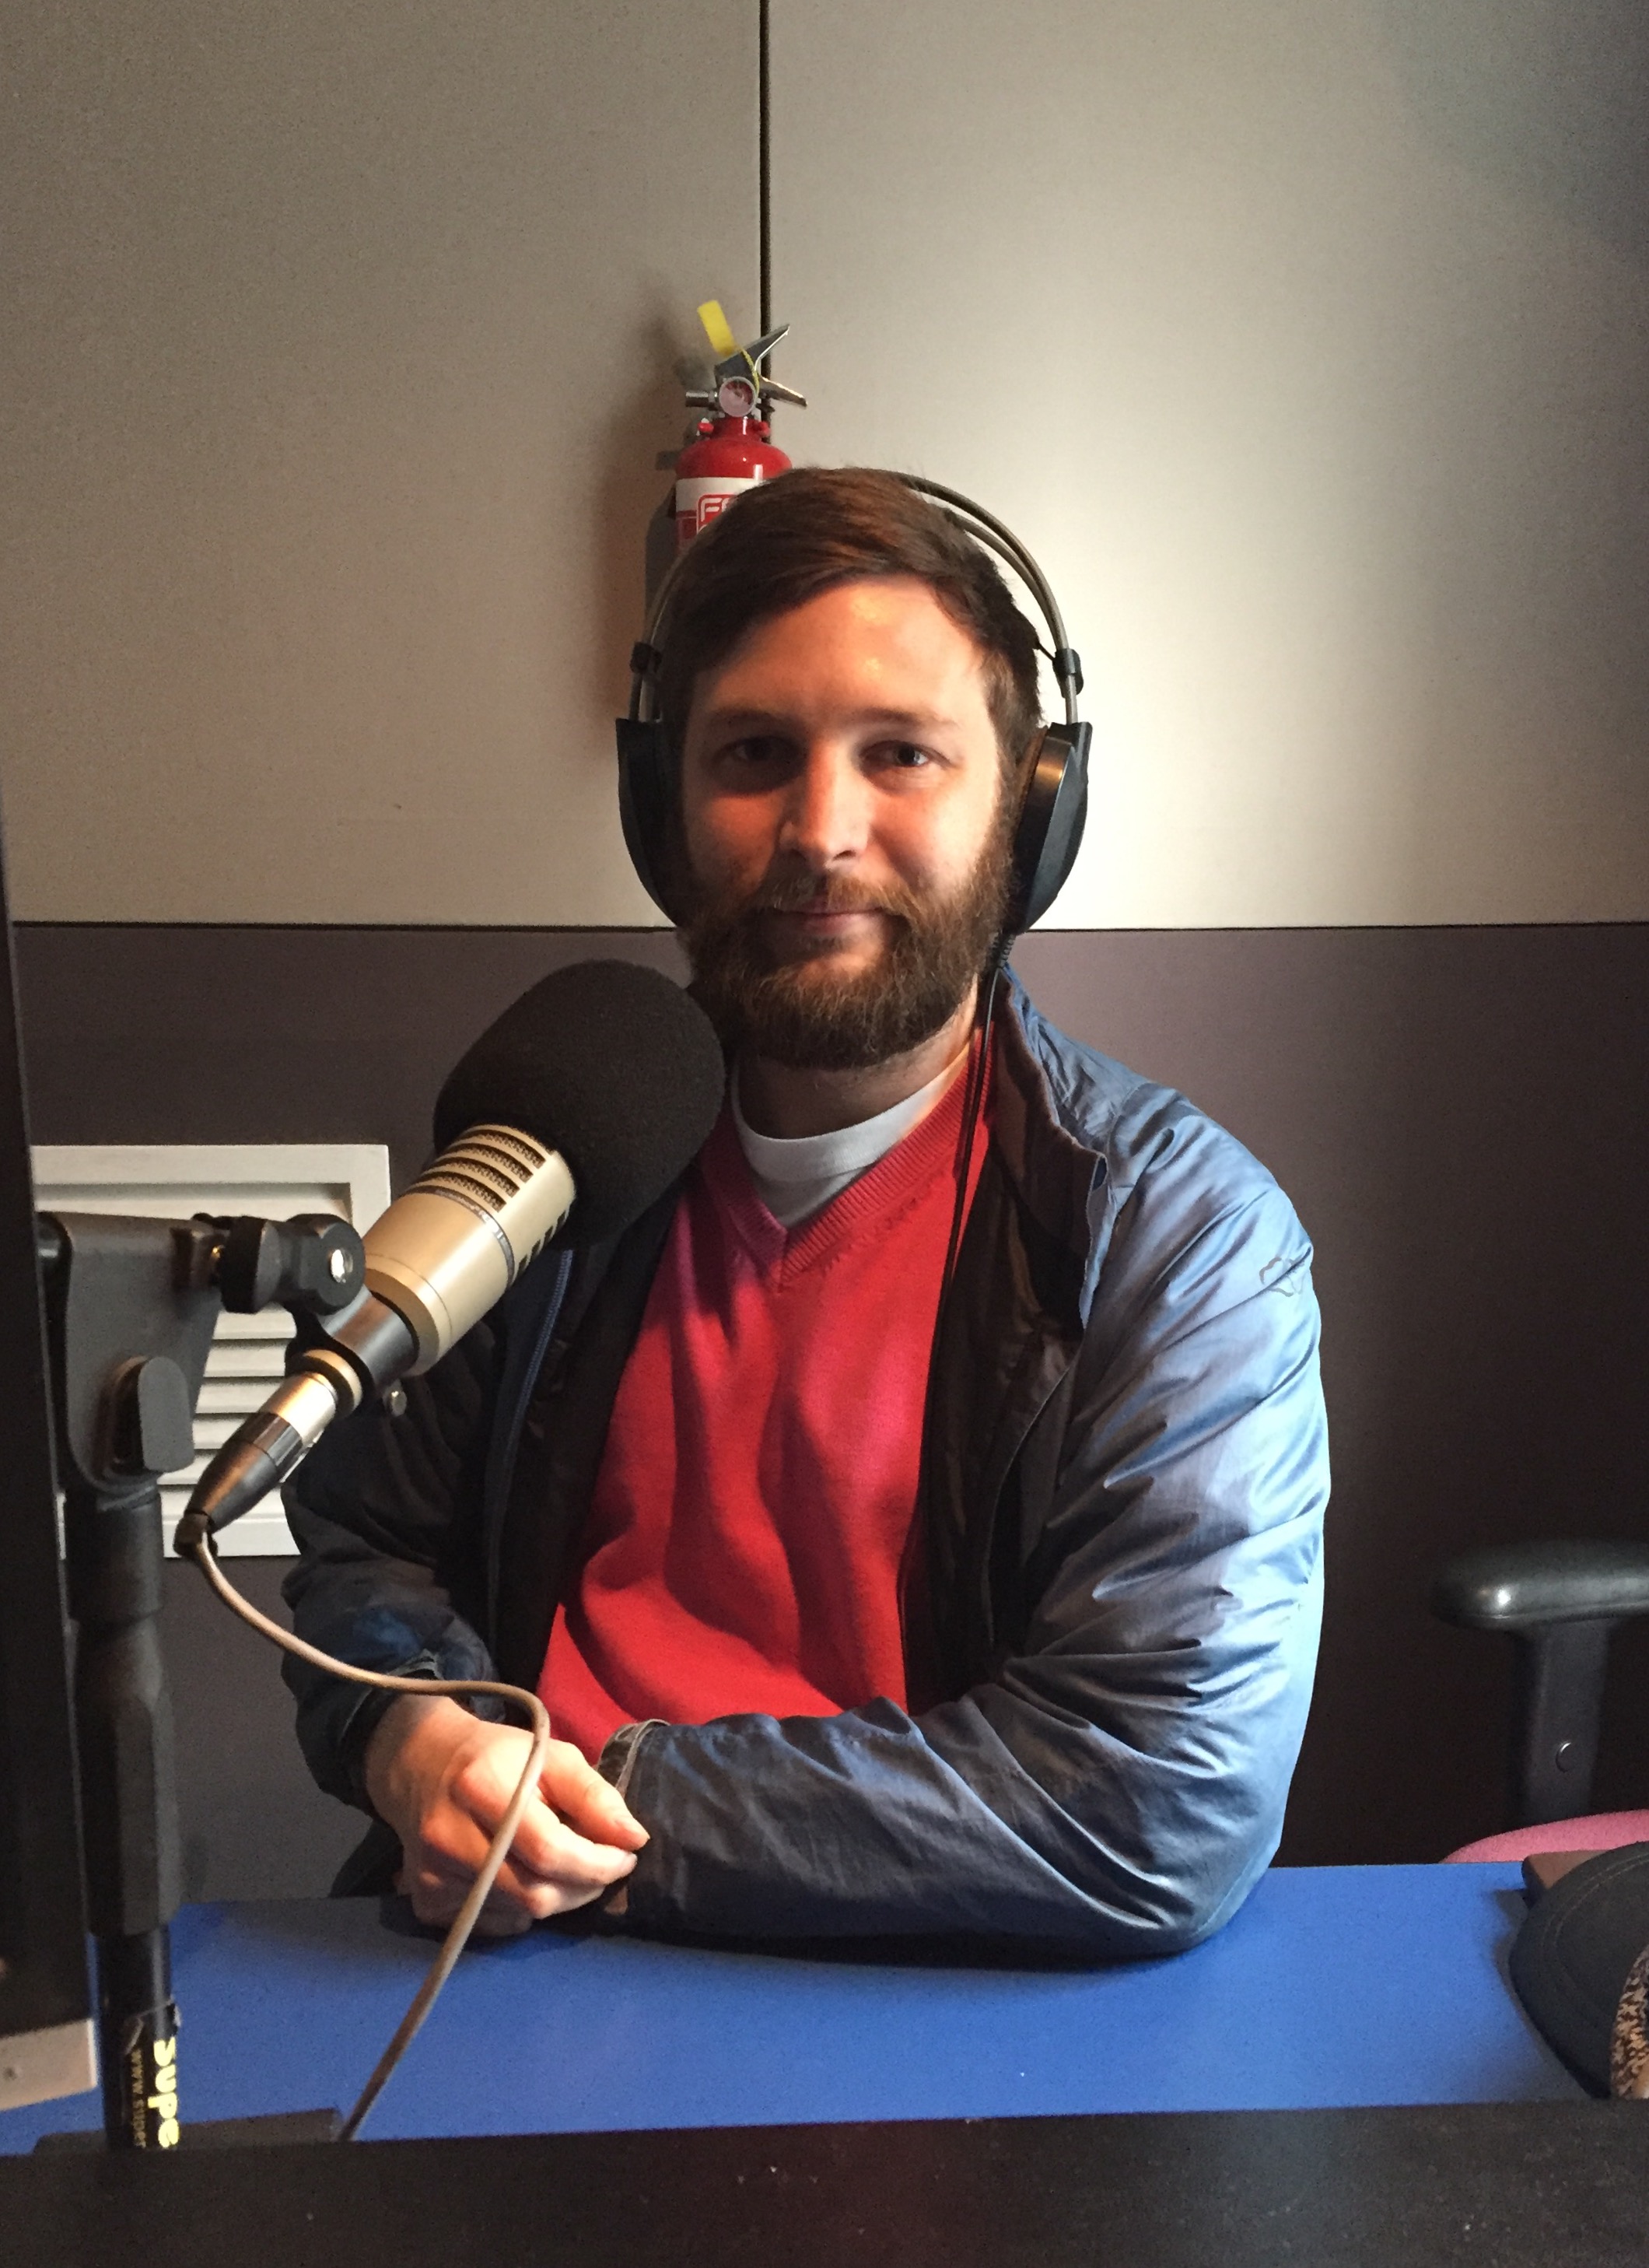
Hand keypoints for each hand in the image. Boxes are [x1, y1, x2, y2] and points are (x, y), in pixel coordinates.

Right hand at [364, 1694, 646, 1934]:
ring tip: (561, 1864)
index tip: (626, 1856)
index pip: (549, 1850)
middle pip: (534, 1894)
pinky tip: (521, 1875)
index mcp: (479, 1786)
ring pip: (518, 1915)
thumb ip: (594, 1795)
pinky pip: (494, 1926)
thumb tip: (635, 1839)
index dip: (598, 1862)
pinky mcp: (426, 1902)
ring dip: (556, 1897)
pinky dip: (522, 1910)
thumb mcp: (551, 1755)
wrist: (422, 1764)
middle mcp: (447, 1836)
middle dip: (583, 1887)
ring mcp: (431, 1875)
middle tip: (601, 1866)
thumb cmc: (499, 1757)